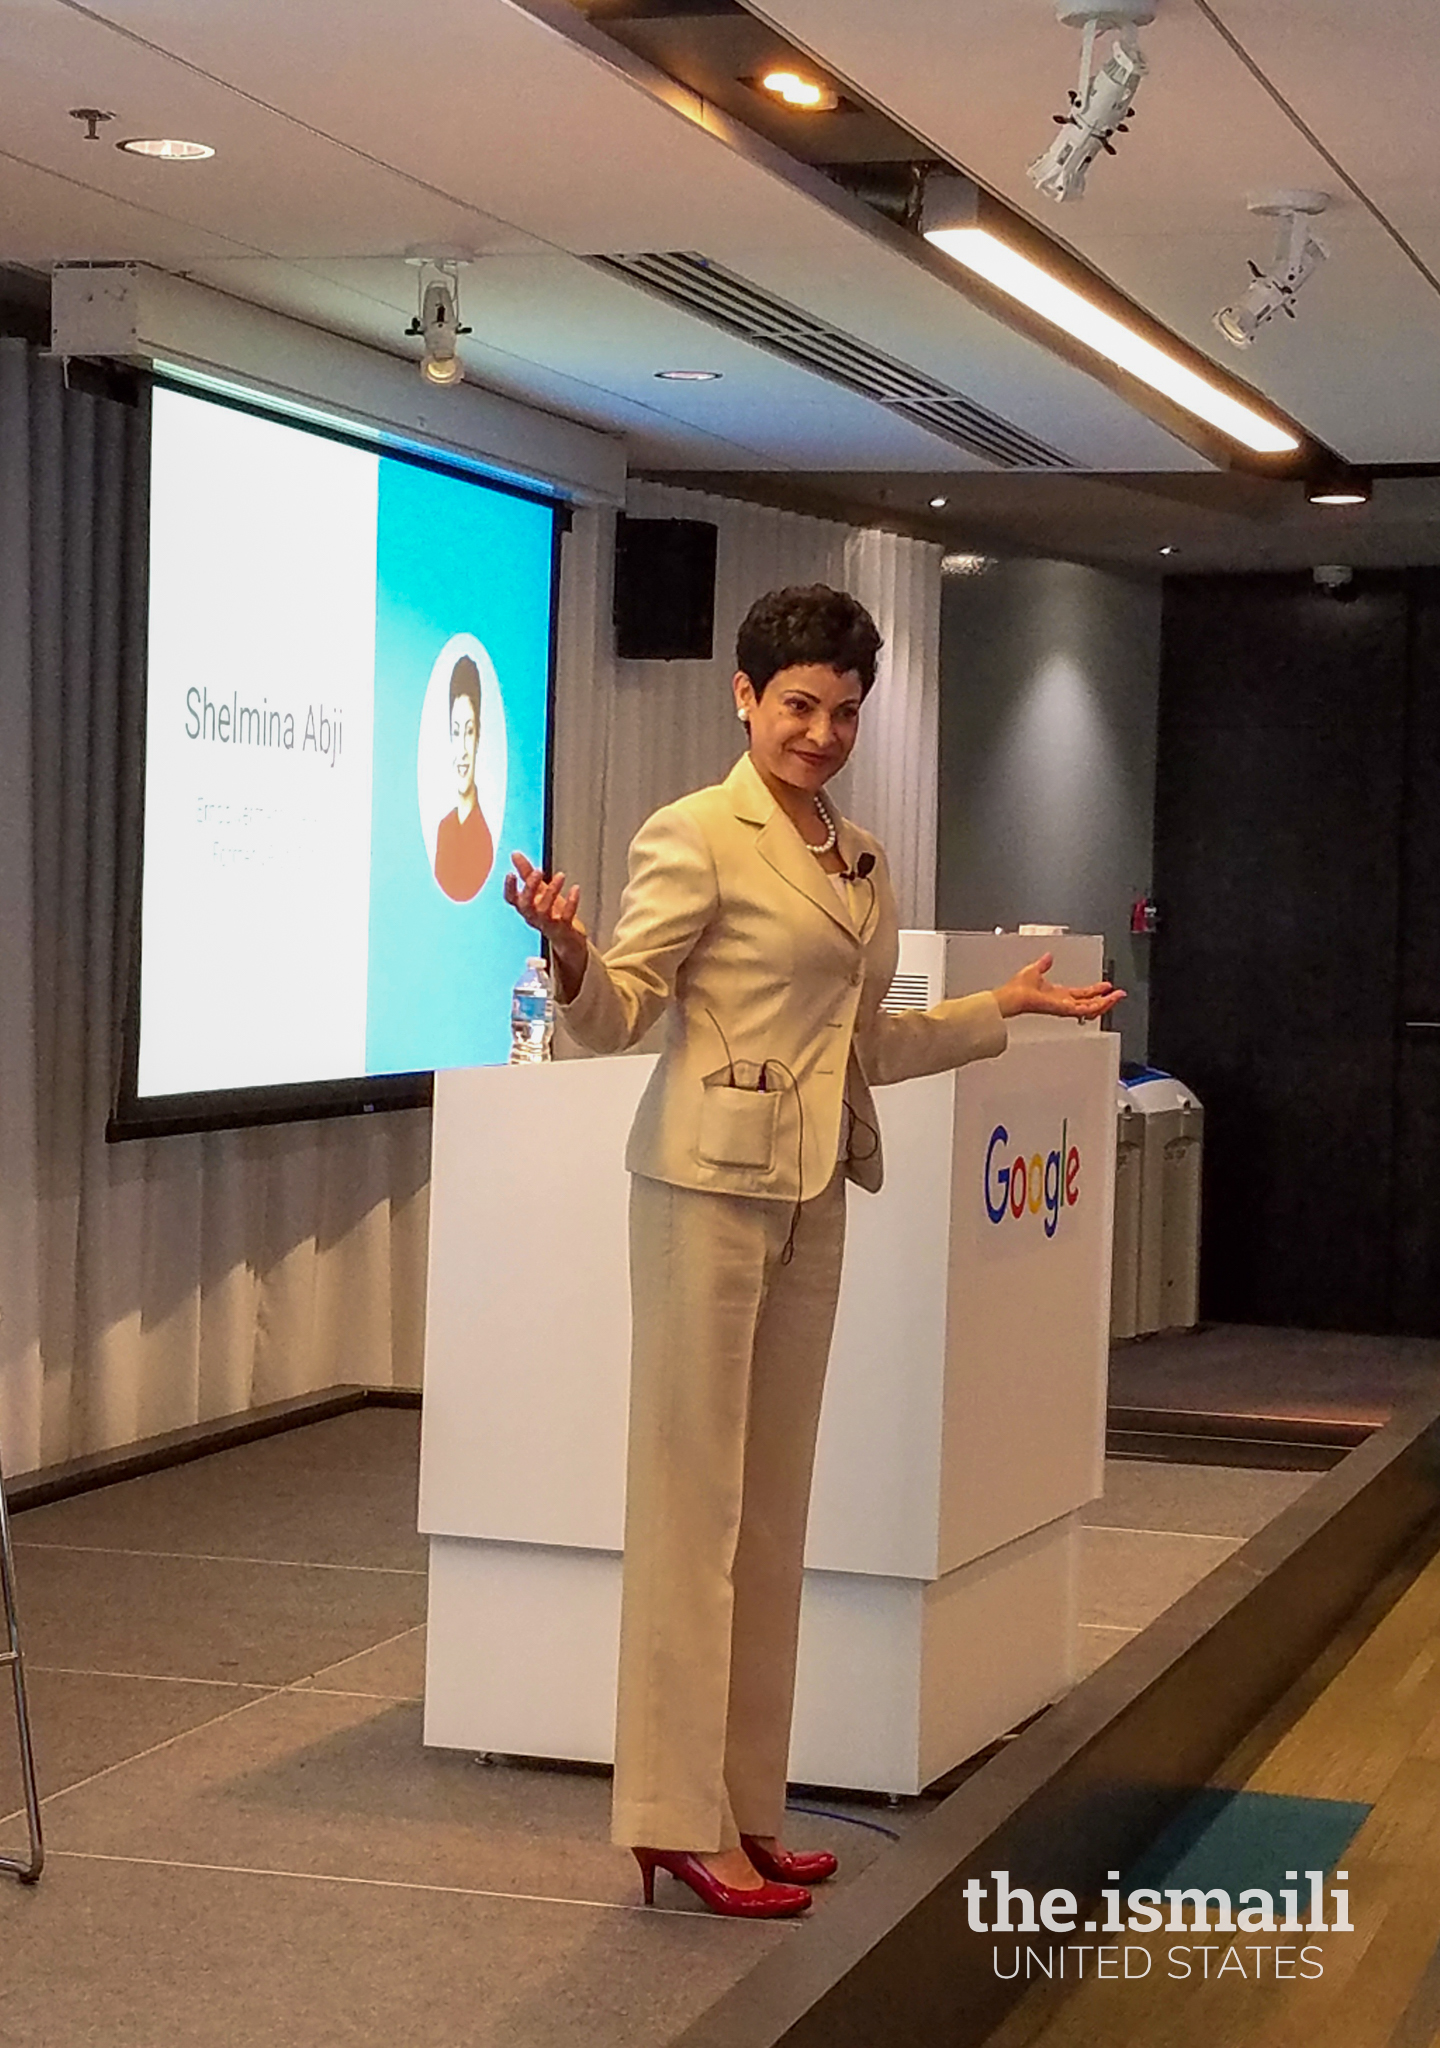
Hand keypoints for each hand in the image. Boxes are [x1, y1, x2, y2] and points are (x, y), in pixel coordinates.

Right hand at [503, 853, 587, 1001]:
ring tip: (561, 875)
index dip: (509, 888)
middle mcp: (533, 917)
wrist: (568, 941)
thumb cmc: (551, 914)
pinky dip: (572, 903)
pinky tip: (576, 888)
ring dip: (552, 892)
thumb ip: (527, 872)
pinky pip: (566, 917)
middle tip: (538, 872)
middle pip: (526, 905)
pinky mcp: (563, 929)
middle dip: (530, 888)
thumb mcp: (539, 891)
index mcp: (526, 907)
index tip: (510, 873)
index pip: (511, 899)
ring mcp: (548, 924)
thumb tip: (514, 853)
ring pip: (544, 911)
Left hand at [994, 952, 1125, 1022]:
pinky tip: (1106, 999)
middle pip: (1091, 1002)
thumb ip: (1043, 964)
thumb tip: (1048, 956)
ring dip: (1106, 1002)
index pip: (1082, 993)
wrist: (1011, 996)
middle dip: (1106, 999)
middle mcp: (1063, 1002)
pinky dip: (1097, 1005)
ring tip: (1117, 997)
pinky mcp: (1064, 1009)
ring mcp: (1064, 1007)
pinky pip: (1084, 1009)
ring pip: (1091, 1008)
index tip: (1107, 986)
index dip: (1096, 990)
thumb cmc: (1017, 988)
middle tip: (1119, 994)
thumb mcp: (1034, 969)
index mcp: (1058, 994)